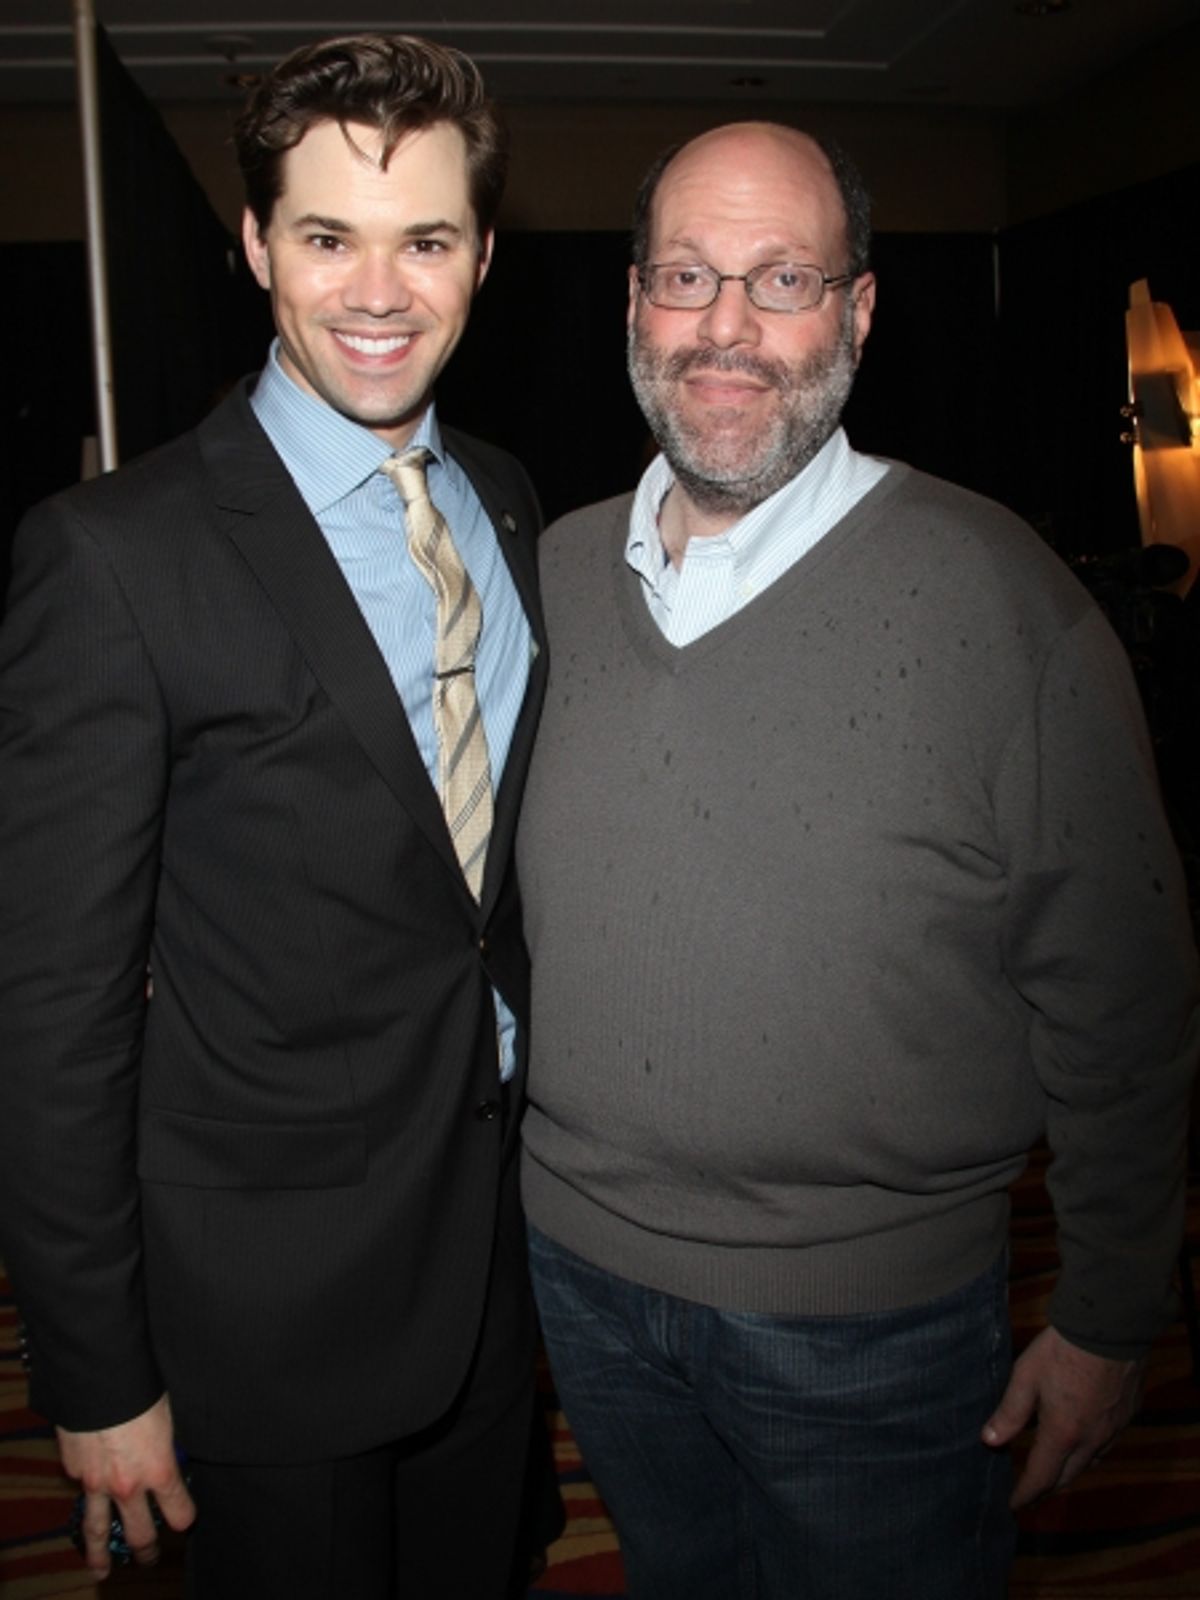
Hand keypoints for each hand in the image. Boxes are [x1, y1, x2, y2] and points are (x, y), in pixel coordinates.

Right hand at [57, 1392, 194, 1576]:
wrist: (98, 1376)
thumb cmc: (142, 1388)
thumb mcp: (169, 1417)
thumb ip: (169, 1446)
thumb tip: (171, 1455)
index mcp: (159, 1471)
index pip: (179, 1513)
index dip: (185, 1517)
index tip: (185, 1519)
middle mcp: (127, 1486)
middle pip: (139, 1534)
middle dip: (147, 1549)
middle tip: (149, 1555)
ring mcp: (96, 1482)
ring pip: (98, 1531)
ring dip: (100, 1555)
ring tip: (102, 1570)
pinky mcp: (73, 1469)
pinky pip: (81, 1486)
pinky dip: (86, 1489)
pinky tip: (90, 1485)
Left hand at [981, 1325, 1142, 1506]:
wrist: (1110, 1327)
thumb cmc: (1062, 1349)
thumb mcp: (1026, 1376)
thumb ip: (1009, 1412)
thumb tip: (989, 1441)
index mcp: (1063, 1433)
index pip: (1042, 1477)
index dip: (1025, 1494)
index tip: (1013, 1506)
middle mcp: (1091, 1439)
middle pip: (1068, 1476)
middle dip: (1047, 1488)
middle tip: (1030, 1492)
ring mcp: (1113, 1429)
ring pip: (1090, 1462)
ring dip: (1069, 1471)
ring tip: (1052, 1469)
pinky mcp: (1127, 1414)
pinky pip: (1106, 1444)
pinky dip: (1090, 1451)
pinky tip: (1081, 1440)